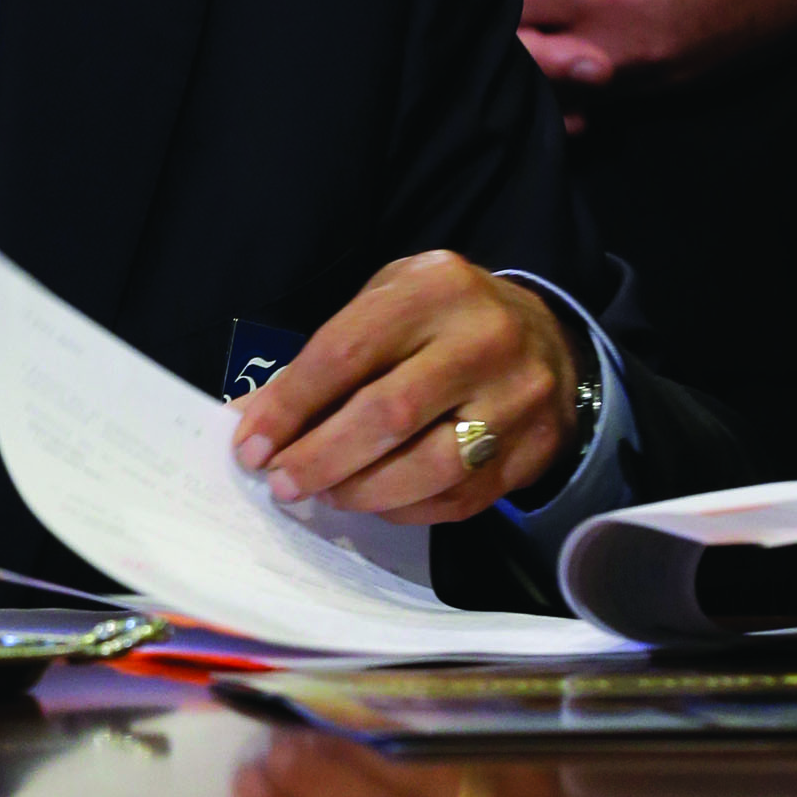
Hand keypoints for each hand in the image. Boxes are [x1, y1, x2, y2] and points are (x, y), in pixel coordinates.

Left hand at [230, 251, 578, 521]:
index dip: (291, 406)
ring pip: (430, 467)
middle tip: (282, 483)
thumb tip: (251, 422)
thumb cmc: (442, 322)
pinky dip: (405, 509)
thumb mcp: (384, 310)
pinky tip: (376, 502)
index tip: (251, 446)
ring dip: (363, 491)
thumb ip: (320, 361)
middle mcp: (484, 338)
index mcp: (436, 287)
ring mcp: (518, 397)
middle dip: (322, 457)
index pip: (347, 351)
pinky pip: (459, 498)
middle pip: (389, 413)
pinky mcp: (533, 450)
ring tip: (326, 493)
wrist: (546, 338)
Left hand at [507, 0, 796, 110]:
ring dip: (536, 69)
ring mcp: (656, 76)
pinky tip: (560, 70)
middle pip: (530, 64)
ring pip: (564, 93)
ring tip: (511, 46)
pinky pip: (608, 101)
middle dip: (501, 40)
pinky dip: (577, 89)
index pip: (518, 2)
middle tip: (476, 20)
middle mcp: (630, 47)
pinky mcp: (677, 88)